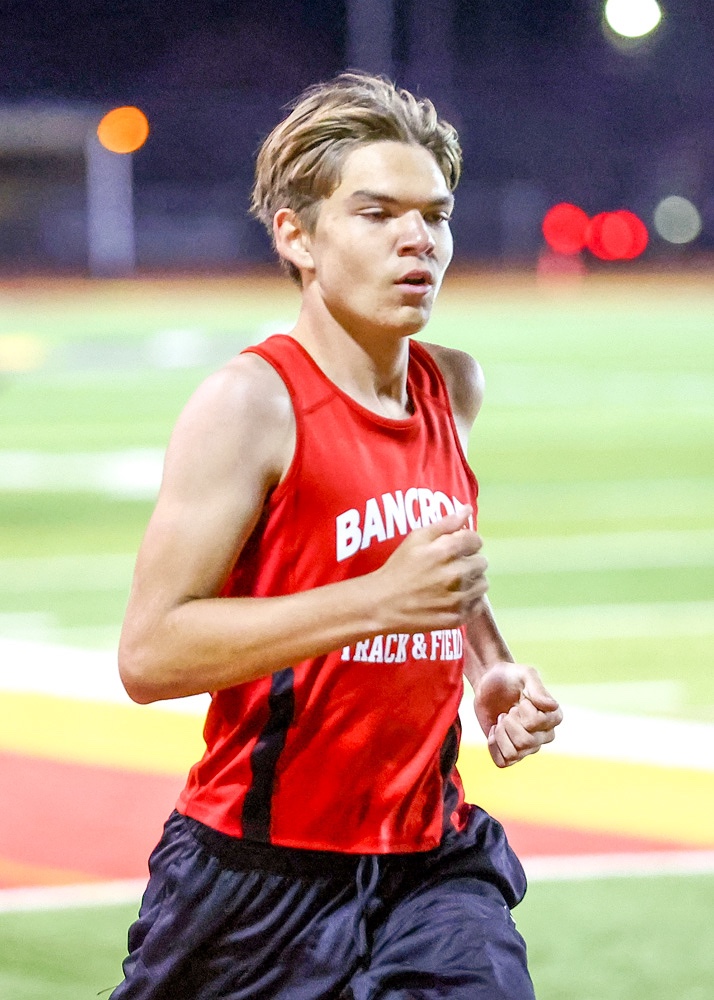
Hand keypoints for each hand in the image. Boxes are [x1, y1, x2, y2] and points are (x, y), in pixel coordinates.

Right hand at [373, 506, 488, 632]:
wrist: (382, 604)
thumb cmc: (398, 568)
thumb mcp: (416, 538)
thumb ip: (445, 524)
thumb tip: (467, 510)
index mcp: (447, 551)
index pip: (476, 540)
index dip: (466, 542)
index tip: (456, 548)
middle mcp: (458, 574)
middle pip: (482, 562)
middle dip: (469, 561)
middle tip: (451, 566)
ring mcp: (459, 598)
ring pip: (483, 584)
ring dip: (472, 581)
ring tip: (453, 583)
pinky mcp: (458, 617)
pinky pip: (477, 606)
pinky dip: (469, 601)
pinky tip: (453, 598)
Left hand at [474, 662, 562, 767]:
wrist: (489, 682)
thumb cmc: (510, 676)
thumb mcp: (525, 674)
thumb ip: (538, 689)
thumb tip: (552, 706)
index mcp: (553, 717)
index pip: (535, 724)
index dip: (522, 711)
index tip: (521, 701)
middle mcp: (544, 735)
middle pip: (525, 742)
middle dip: (508, 723)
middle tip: (507, 711)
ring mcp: (528, 747)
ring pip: (513, 754)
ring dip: (500, 734)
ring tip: (501, 720)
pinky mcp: (511, 752)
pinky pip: (502, 762)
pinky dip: (493, 746)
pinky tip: (494, 731)